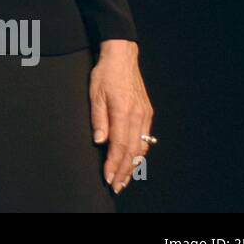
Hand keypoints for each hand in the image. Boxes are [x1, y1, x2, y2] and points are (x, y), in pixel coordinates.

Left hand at [89, 40, 154, 194]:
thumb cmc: (106, 73)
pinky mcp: (148, 112)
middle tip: (117, 186)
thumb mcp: (95, 93)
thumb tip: (100, 141)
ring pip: (141, 146)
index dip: (114, 164)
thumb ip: (98, 118)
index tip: (109, 177)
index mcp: (123, 111)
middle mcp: (138, 115)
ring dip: (134, 165)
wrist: (123, 57)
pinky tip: (135, 160)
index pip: (119, 145)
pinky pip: (146, 137)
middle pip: (132, 150)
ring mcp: (145, 114)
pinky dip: (140, 152)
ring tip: (126, 178)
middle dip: (124, 170)